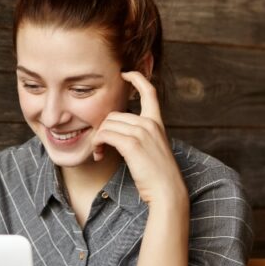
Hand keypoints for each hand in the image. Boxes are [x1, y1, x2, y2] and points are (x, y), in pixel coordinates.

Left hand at [92, 71, 187, 205]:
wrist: (167, 192)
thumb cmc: (158, 176)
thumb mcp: (153, 150)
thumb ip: (141, 137)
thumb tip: (117, 133)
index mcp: (157, 123)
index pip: (149, 92)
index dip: (137, 78)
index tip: (125, 73)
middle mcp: (150, 124)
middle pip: (114, 115)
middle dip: (103, 129)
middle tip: (101, 147)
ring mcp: (142, 133)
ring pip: (107, 125)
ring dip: (98, 139)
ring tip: (99, 153)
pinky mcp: (132, 144)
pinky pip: (105, 135)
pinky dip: (97, 144)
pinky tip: (98, 155)